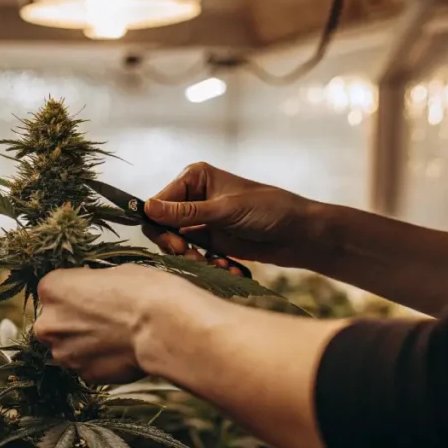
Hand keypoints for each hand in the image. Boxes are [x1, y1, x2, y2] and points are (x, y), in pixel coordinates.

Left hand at [33, 264, 204, 383]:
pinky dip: (100, 360)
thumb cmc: (144, 294)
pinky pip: (87, 365)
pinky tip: (121, 351)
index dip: (76, 292)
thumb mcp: (113, 272)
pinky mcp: (84, 375)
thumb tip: (93, 294)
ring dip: (86, 343)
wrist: (164, 328)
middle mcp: (49, 323)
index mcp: (51, 289)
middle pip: (55, 322)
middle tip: (105, 318)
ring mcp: (64, 353)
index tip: (94, 295)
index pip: (54, 289)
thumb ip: (90, 286)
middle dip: (75, 321)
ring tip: (117, 336)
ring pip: (69, 347)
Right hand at [144, 162, 328, 268]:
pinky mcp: (212, 241)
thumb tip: (147, 208)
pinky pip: (195, 256)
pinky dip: (209, 265)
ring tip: (220, 266)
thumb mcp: (225, 211)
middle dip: (176, 246)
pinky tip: (230, 268)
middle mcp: (193, 197)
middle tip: (192, 258)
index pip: (158, 203)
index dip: (161, 226)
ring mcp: (202, 221)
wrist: (300, 234)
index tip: (177, 244)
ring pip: (177, 246)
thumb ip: (186, 213)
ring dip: (194, 259)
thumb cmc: (268, 210)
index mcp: (194, 178)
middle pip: (162, 227)